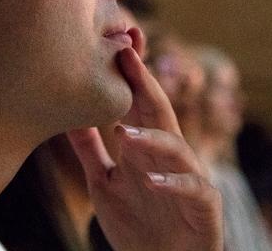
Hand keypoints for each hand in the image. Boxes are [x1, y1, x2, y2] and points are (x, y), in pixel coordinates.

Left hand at [67, 28, 222, 250]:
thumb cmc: (137, 223)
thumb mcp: (104, 182)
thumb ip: (90, 149)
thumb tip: (67, 116)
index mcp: (145, 147)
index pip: (138, 104)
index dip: (128, 76)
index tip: (112, 47)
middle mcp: (168, 156)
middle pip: (160, 113)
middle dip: (145, 84)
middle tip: (127, 57)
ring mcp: (189, 177)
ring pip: (176, 148)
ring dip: (152, 138)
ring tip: (124, 134)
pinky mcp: (204, 204)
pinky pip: (193, 188)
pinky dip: (175, 182)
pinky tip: (153, 181)